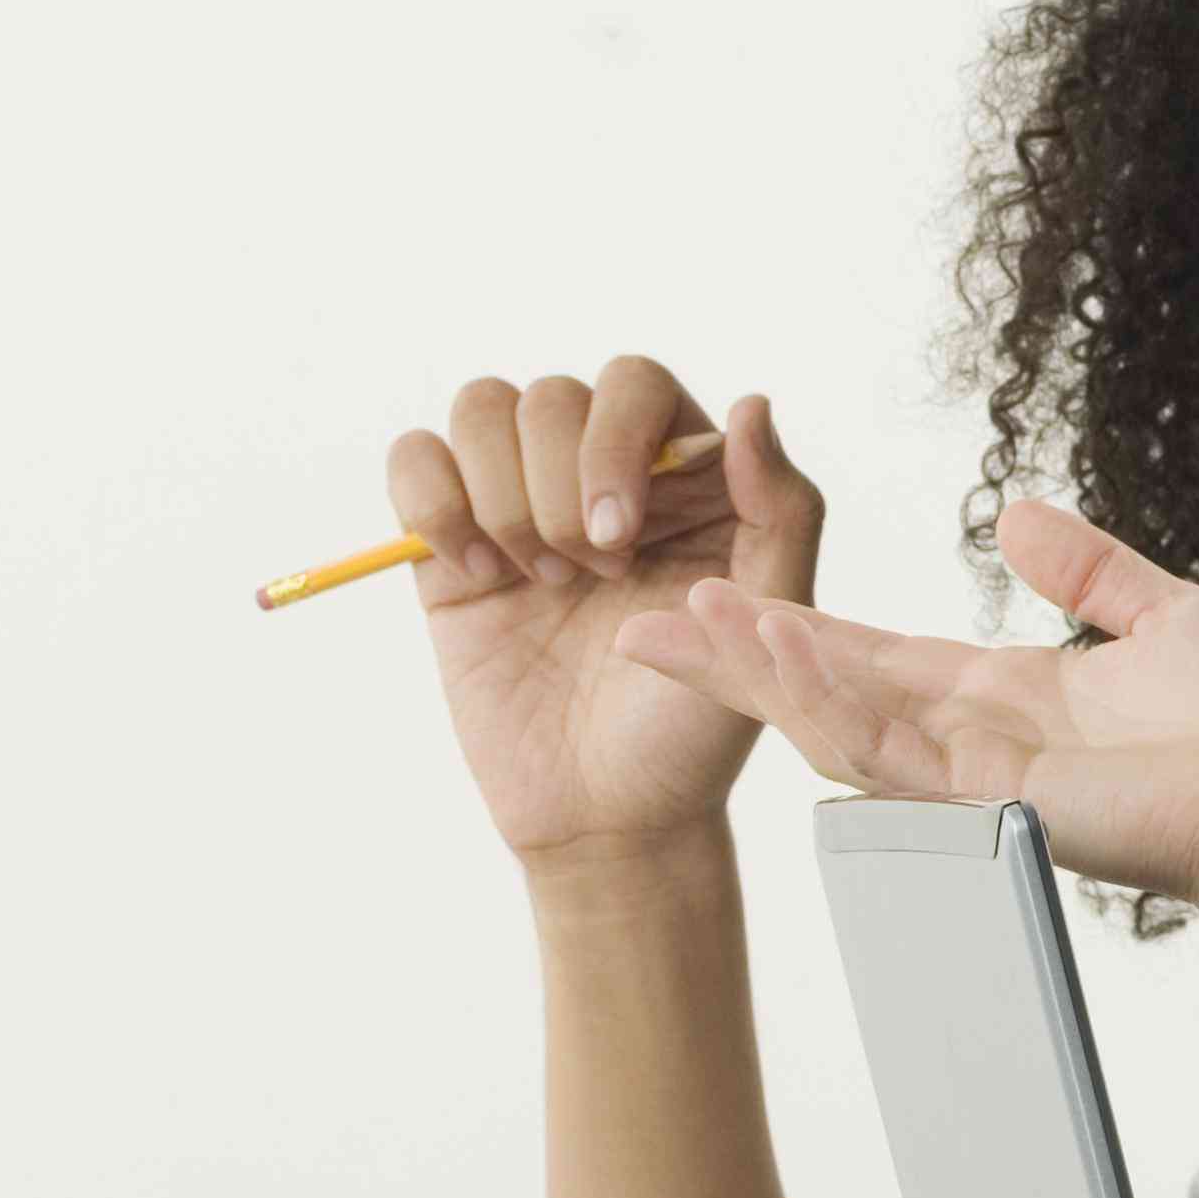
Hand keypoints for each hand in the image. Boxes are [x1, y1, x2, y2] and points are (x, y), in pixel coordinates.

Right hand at [393, 362, 823, 869]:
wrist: (607, 812)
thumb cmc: (695, 724)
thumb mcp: (764, 624)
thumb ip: (782, 510)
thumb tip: (751, 402)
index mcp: (687, 481)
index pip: (637, 385)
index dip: (617, 442)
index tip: (620, 538)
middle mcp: (601, 477)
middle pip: (553, 395)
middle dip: (558, 486)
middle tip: (589, 576)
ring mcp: (522, 505)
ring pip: (482, 409)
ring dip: (503, 497)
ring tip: (540, 582)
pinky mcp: (451, 544)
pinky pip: (416, 459)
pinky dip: (434, 503)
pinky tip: (479, 577)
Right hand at [609, 494, 1198, 938]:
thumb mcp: (1166, 616)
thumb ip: (1088, 571)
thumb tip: (1019, 514)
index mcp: (1011, 697)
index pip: (880, 657)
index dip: (798, 629)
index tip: (720, 594)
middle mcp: (979, 739)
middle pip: (833, 689)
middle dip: (742, 657)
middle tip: (647, 622)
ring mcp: (980, 776)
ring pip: (840, 719)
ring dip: (762, 673)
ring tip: (681, 626)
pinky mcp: (998, 798)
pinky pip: (892, 749)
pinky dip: (827, 704)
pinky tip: (776, 660)